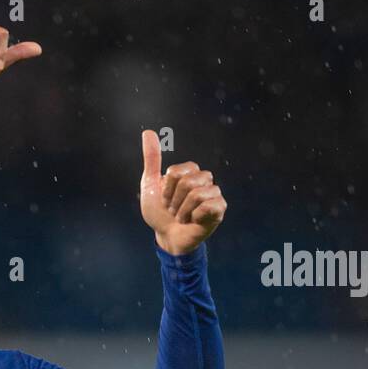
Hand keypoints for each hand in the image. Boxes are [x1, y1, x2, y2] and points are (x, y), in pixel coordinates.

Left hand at [138, 130, 226, 254]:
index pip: (177, 172)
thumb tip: (147, 132)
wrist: (167, 236)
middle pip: (187, 182)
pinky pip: (208, 206)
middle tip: (173, 210)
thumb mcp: (150, 185)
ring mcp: (213, 193)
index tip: (164, 199)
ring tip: (182, 217)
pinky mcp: (220, 208)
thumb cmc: (159, 212)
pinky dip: (195, 217)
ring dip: (182, 211)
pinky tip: (194, 221)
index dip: (166, 189)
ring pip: (197, 195)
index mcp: (189, 171)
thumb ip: (152, 159)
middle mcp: (204, 179)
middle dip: (174, 201)